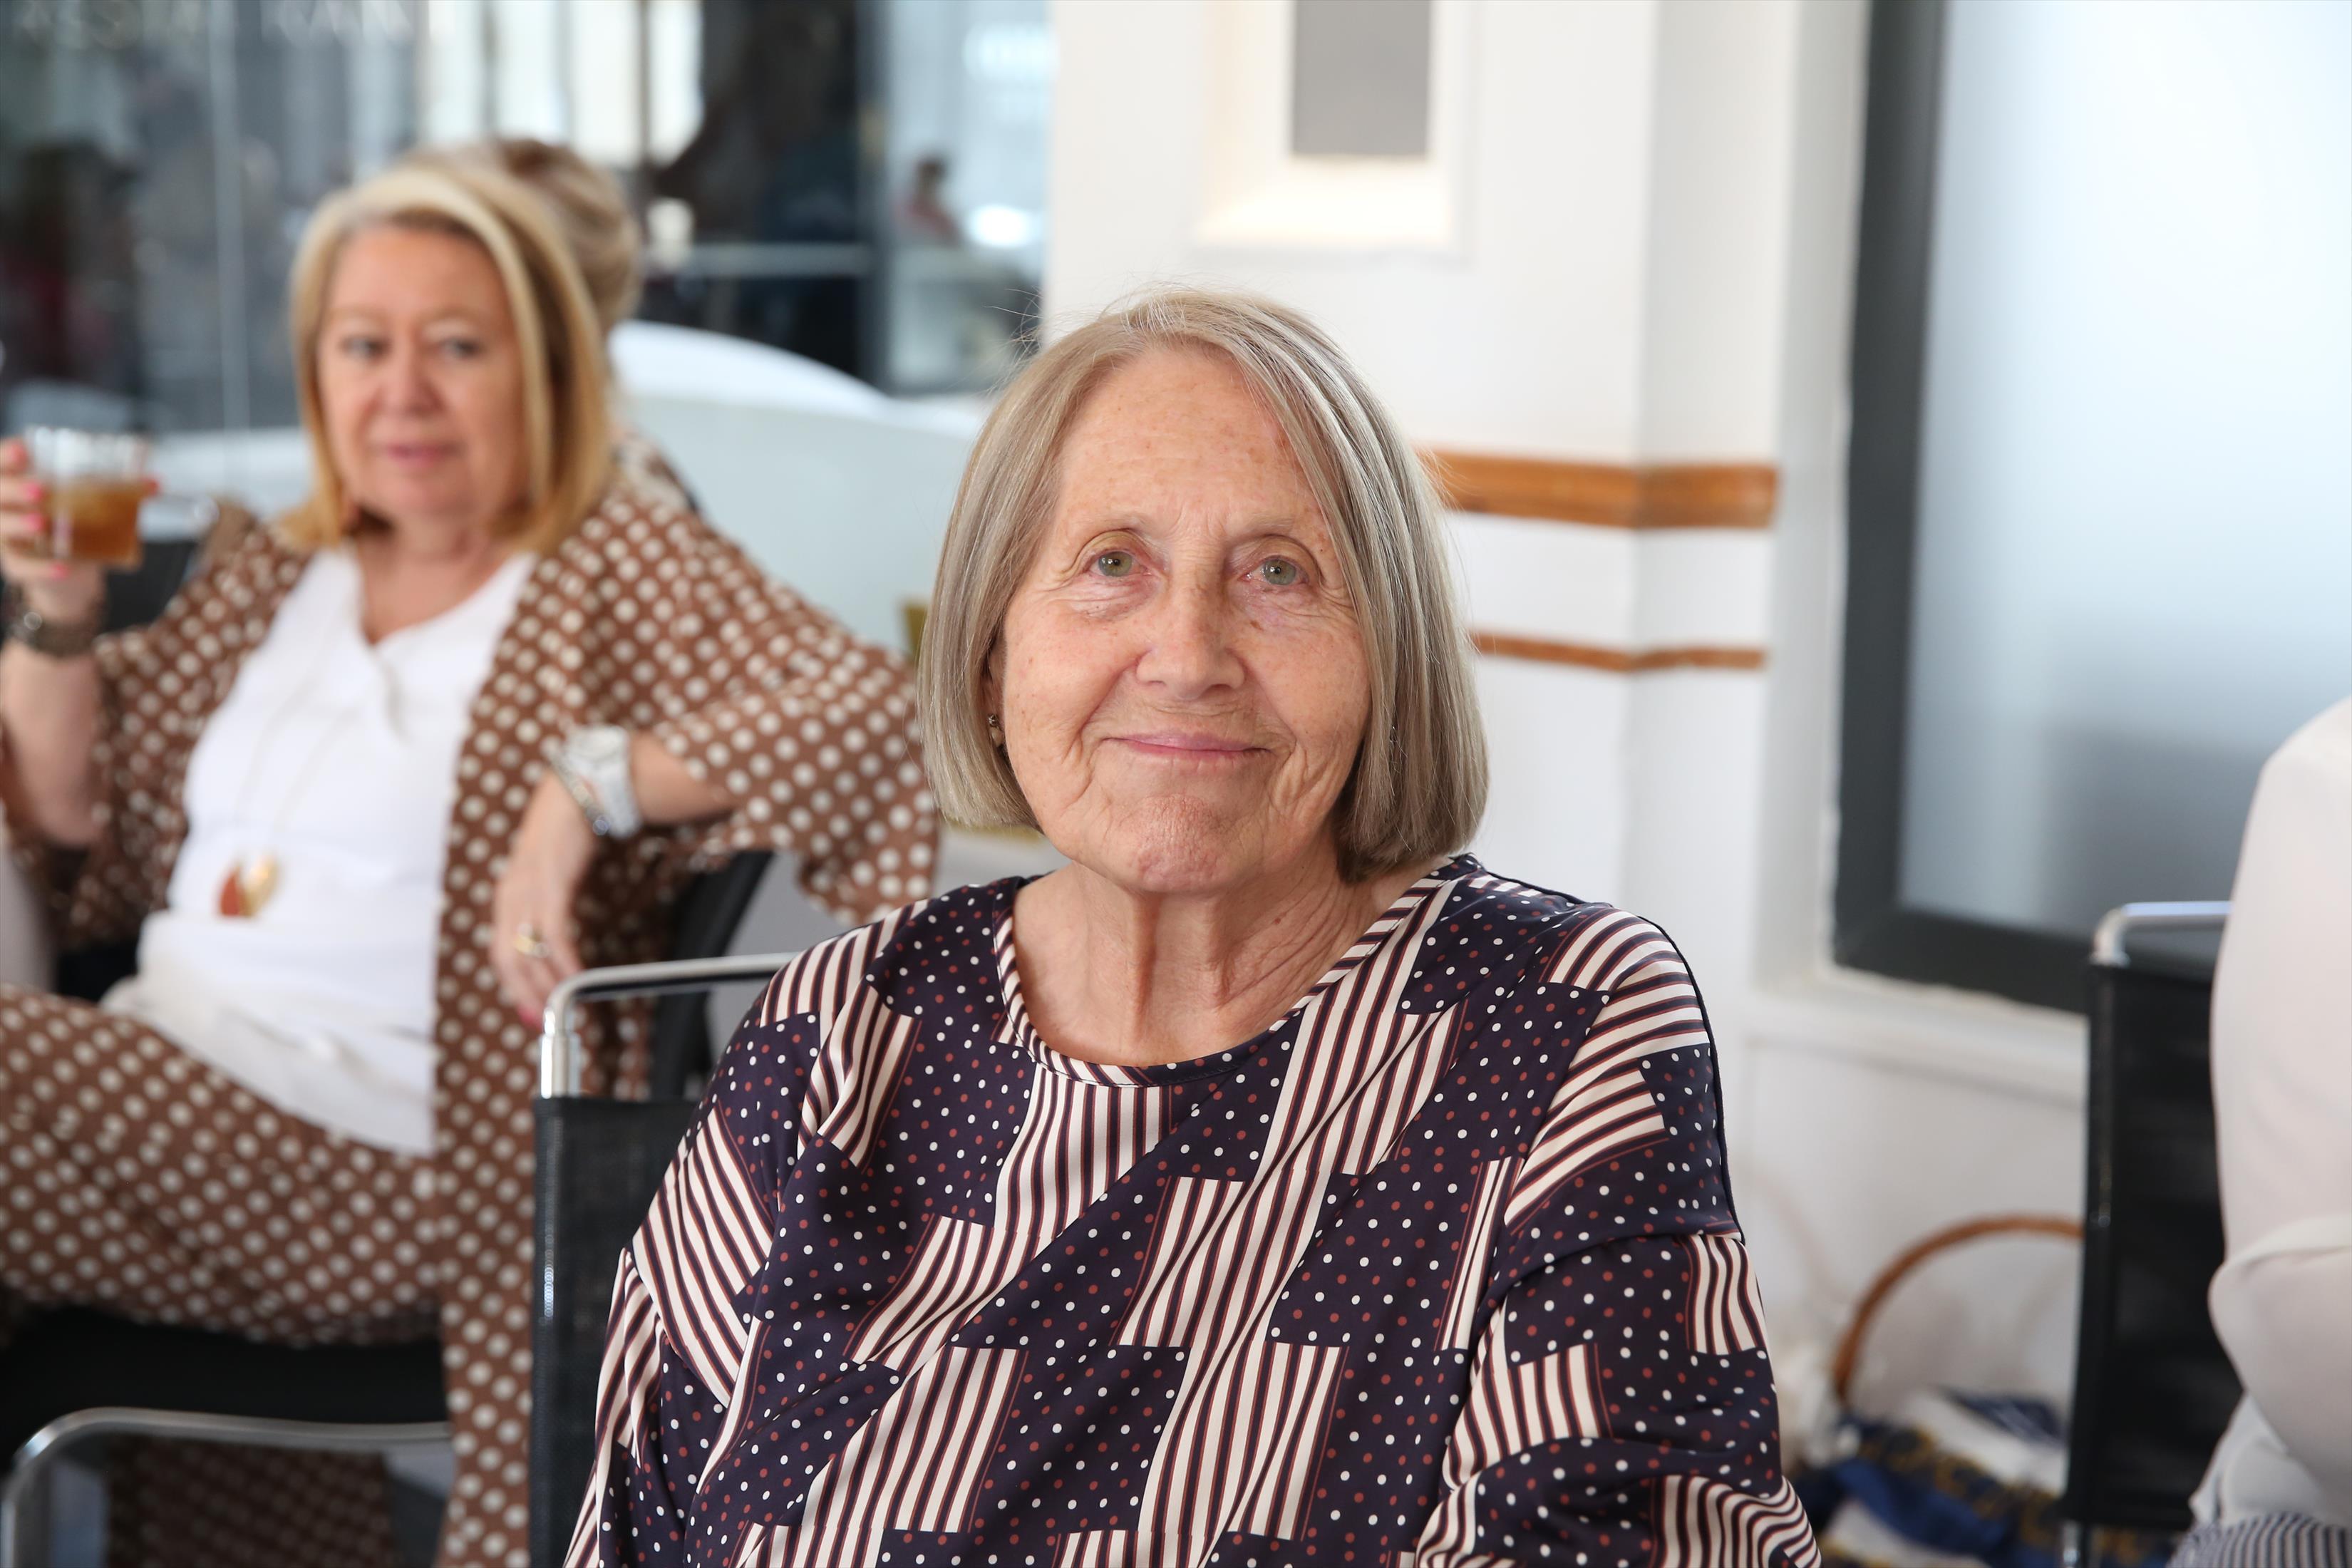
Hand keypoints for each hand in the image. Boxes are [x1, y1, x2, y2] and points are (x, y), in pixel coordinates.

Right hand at [0, 439, 104, 624]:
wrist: (69, 568)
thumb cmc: (73, 522)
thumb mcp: (88, 503)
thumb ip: (116, 490)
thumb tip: (156, 483)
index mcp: (18, 482)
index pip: (2, 463)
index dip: (7, 455)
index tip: (25, 451)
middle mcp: (4, 507)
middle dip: (14, 489)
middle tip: (41, 490)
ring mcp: (6, 538)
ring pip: (1, 528)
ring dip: (19, 524)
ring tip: (41, 522)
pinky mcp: (16, 566)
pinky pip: (23, 568)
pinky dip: (43, 568)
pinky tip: (64, 567)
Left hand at [490, 775, 599, 1027]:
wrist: (573, 798)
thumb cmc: (563, 841)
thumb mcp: (546, 880)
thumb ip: (543, 910)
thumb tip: (552, 947)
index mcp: (506, 899)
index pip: (500, 954)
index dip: (513, 987)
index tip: (530, 1013)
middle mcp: (510, 898)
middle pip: (508, 958)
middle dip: (525, 993)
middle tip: (544, 1020)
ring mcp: (528, 892)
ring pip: (529, 949)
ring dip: (546, 982)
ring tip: (563, 1005)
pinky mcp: (552, 885)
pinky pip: (555, 932)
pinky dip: (565, 959)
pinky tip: (576, 976)